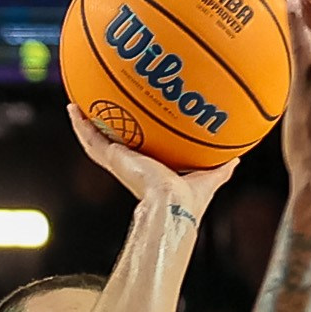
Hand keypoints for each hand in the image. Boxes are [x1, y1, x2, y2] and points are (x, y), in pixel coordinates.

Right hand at [67, 105, 239, 217]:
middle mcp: (132, 166)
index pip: (139, 153)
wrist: (174, 206)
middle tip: (101, 109)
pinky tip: (73, 108)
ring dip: (86, 124)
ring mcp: (119, 163)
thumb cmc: (190, 200)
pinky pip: (91, 140)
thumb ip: (221, 167)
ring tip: (77, 105)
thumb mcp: (210, 176)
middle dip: (107, 127)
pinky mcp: (112, 160)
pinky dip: (81, 125)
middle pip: (115, 144)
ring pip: (97, 141)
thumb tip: (237, 159)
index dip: (134, 139)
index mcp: (150, 171)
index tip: (131, 124)